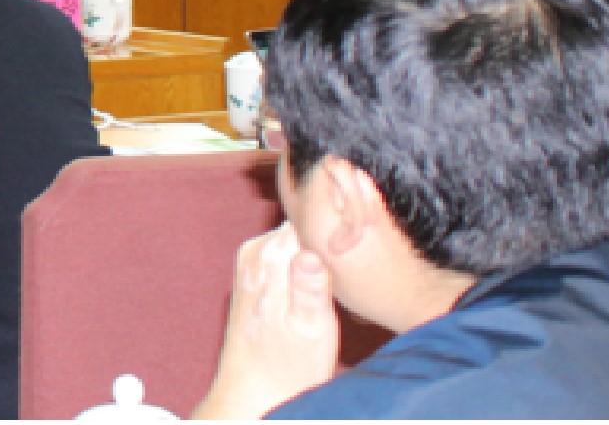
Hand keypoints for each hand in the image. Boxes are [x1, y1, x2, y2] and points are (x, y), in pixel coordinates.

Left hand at [197, 224, 340, 418]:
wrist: (254, 393)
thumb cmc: (287, 369)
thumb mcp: (312, 330)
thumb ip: (312, 287)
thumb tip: (311, 251)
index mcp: (268, 256)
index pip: (311, 215)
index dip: (339, 228)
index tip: (357, 249)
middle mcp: (255, 251)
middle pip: (304, 225)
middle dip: (328, 243)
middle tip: (347, 276)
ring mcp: (251, 261)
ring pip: (298, 241)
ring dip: (318, 257)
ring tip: (330, 290)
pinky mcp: (254, 274)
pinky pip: (288, 254)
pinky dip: (306, 267)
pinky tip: (316, 292)